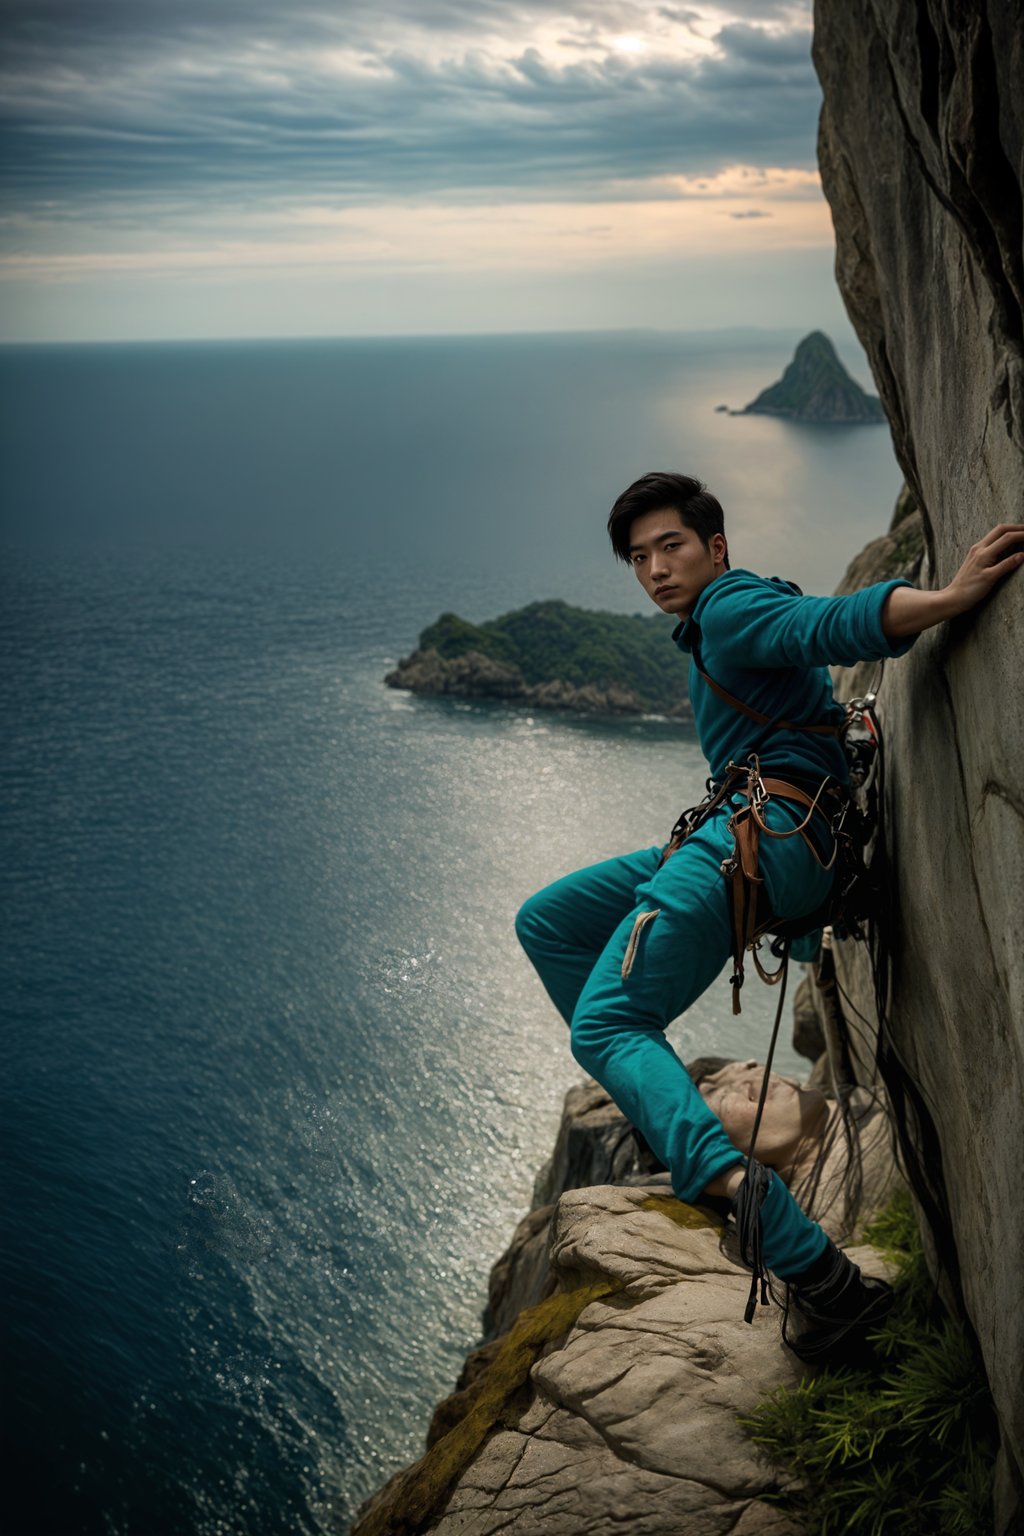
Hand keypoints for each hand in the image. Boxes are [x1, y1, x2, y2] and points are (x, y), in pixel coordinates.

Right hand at [881, 522, 1023, 639]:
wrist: (952, 598)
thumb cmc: (967, 583)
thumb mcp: (978, 565)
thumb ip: (992, 556)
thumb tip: (1012, 552)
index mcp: (978, 548)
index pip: (999, 529)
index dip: (1015, 526)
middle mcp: (979, 551)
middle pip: (1003, 531)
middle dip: (1021, 528)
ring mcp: (982, 563)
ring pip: (1004, 542)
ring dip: (1021, 537)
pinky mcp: (986, 577)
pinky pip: (1003, 565)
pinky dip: (1015, 559)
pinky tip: (1023, 557)